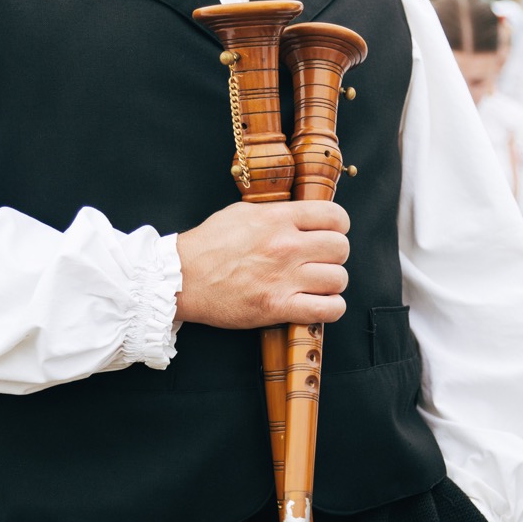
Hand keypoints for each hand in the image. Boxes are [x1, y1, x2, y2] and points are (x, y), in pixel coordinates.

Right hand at [175, 200, 349, 328]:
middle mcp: (286, 246)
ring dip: (331, 282)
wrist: (181, 279)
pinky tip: (320, 303)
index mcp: (278, 218)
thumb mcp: (242, 212)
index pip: (335, 216)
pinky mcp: (278, 307)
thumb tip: (303, 213)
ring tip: (316, 284)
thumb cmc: (208, 245)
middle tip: (319, 260)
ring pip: (338, 278)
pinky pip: (328, 309)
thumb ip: (276, 212)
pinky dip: (331, 308)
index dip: (338, 226)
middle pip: (341, 247)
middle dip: (334, 254)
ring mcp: (284, 278)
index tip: (329, 233)